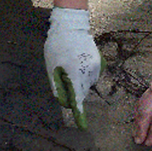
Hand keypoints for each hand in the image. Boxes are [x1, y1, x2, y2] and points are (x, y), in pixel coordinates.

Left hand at [44, 7, 102, 128]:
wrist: (72, 25)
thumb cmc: (57, 45)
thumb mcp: (51, 66)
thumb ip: (57, 85)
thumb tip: (63, 101)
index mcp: (75, 73)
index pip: (78, 97)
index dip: (79, 112)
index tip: (82, 125)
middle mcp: (88, 71)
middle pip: (83, 91)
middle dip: (75, 91)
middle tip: (63, 78)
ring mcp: (96, 66)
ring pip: (88, 83)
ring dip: (80, 82)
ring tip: (70, 66)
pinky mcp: (99, 62)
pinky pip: (92, 75)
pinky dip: (85, 74)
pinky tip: (77, 63)